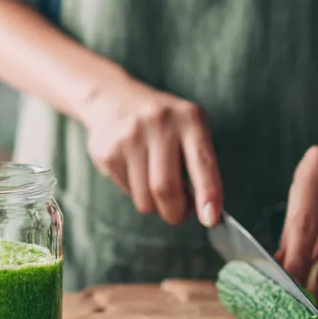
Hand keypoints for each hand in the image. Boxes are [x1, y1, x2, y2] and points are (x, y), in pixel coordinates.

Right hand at [79, 77, 223, 226]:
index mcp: (189, 119)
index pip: (201, 162)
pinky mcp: (107, 151)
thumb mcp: (189, 128)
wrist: (114, 99)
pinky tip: (134, 170)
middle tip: (179, 214)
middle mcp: (158, 123)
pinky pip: (126, 192)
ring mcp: (129, 136)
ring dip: (154, 205)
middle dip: (175, 213)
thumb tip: (204, 211)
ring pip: (145, 198)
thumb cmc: (164, 123)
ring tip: (155, 185)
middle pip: (166, 189)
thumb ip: (198, 164)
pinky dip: (135, 192)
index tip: (211, 219)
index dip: (208, 194)